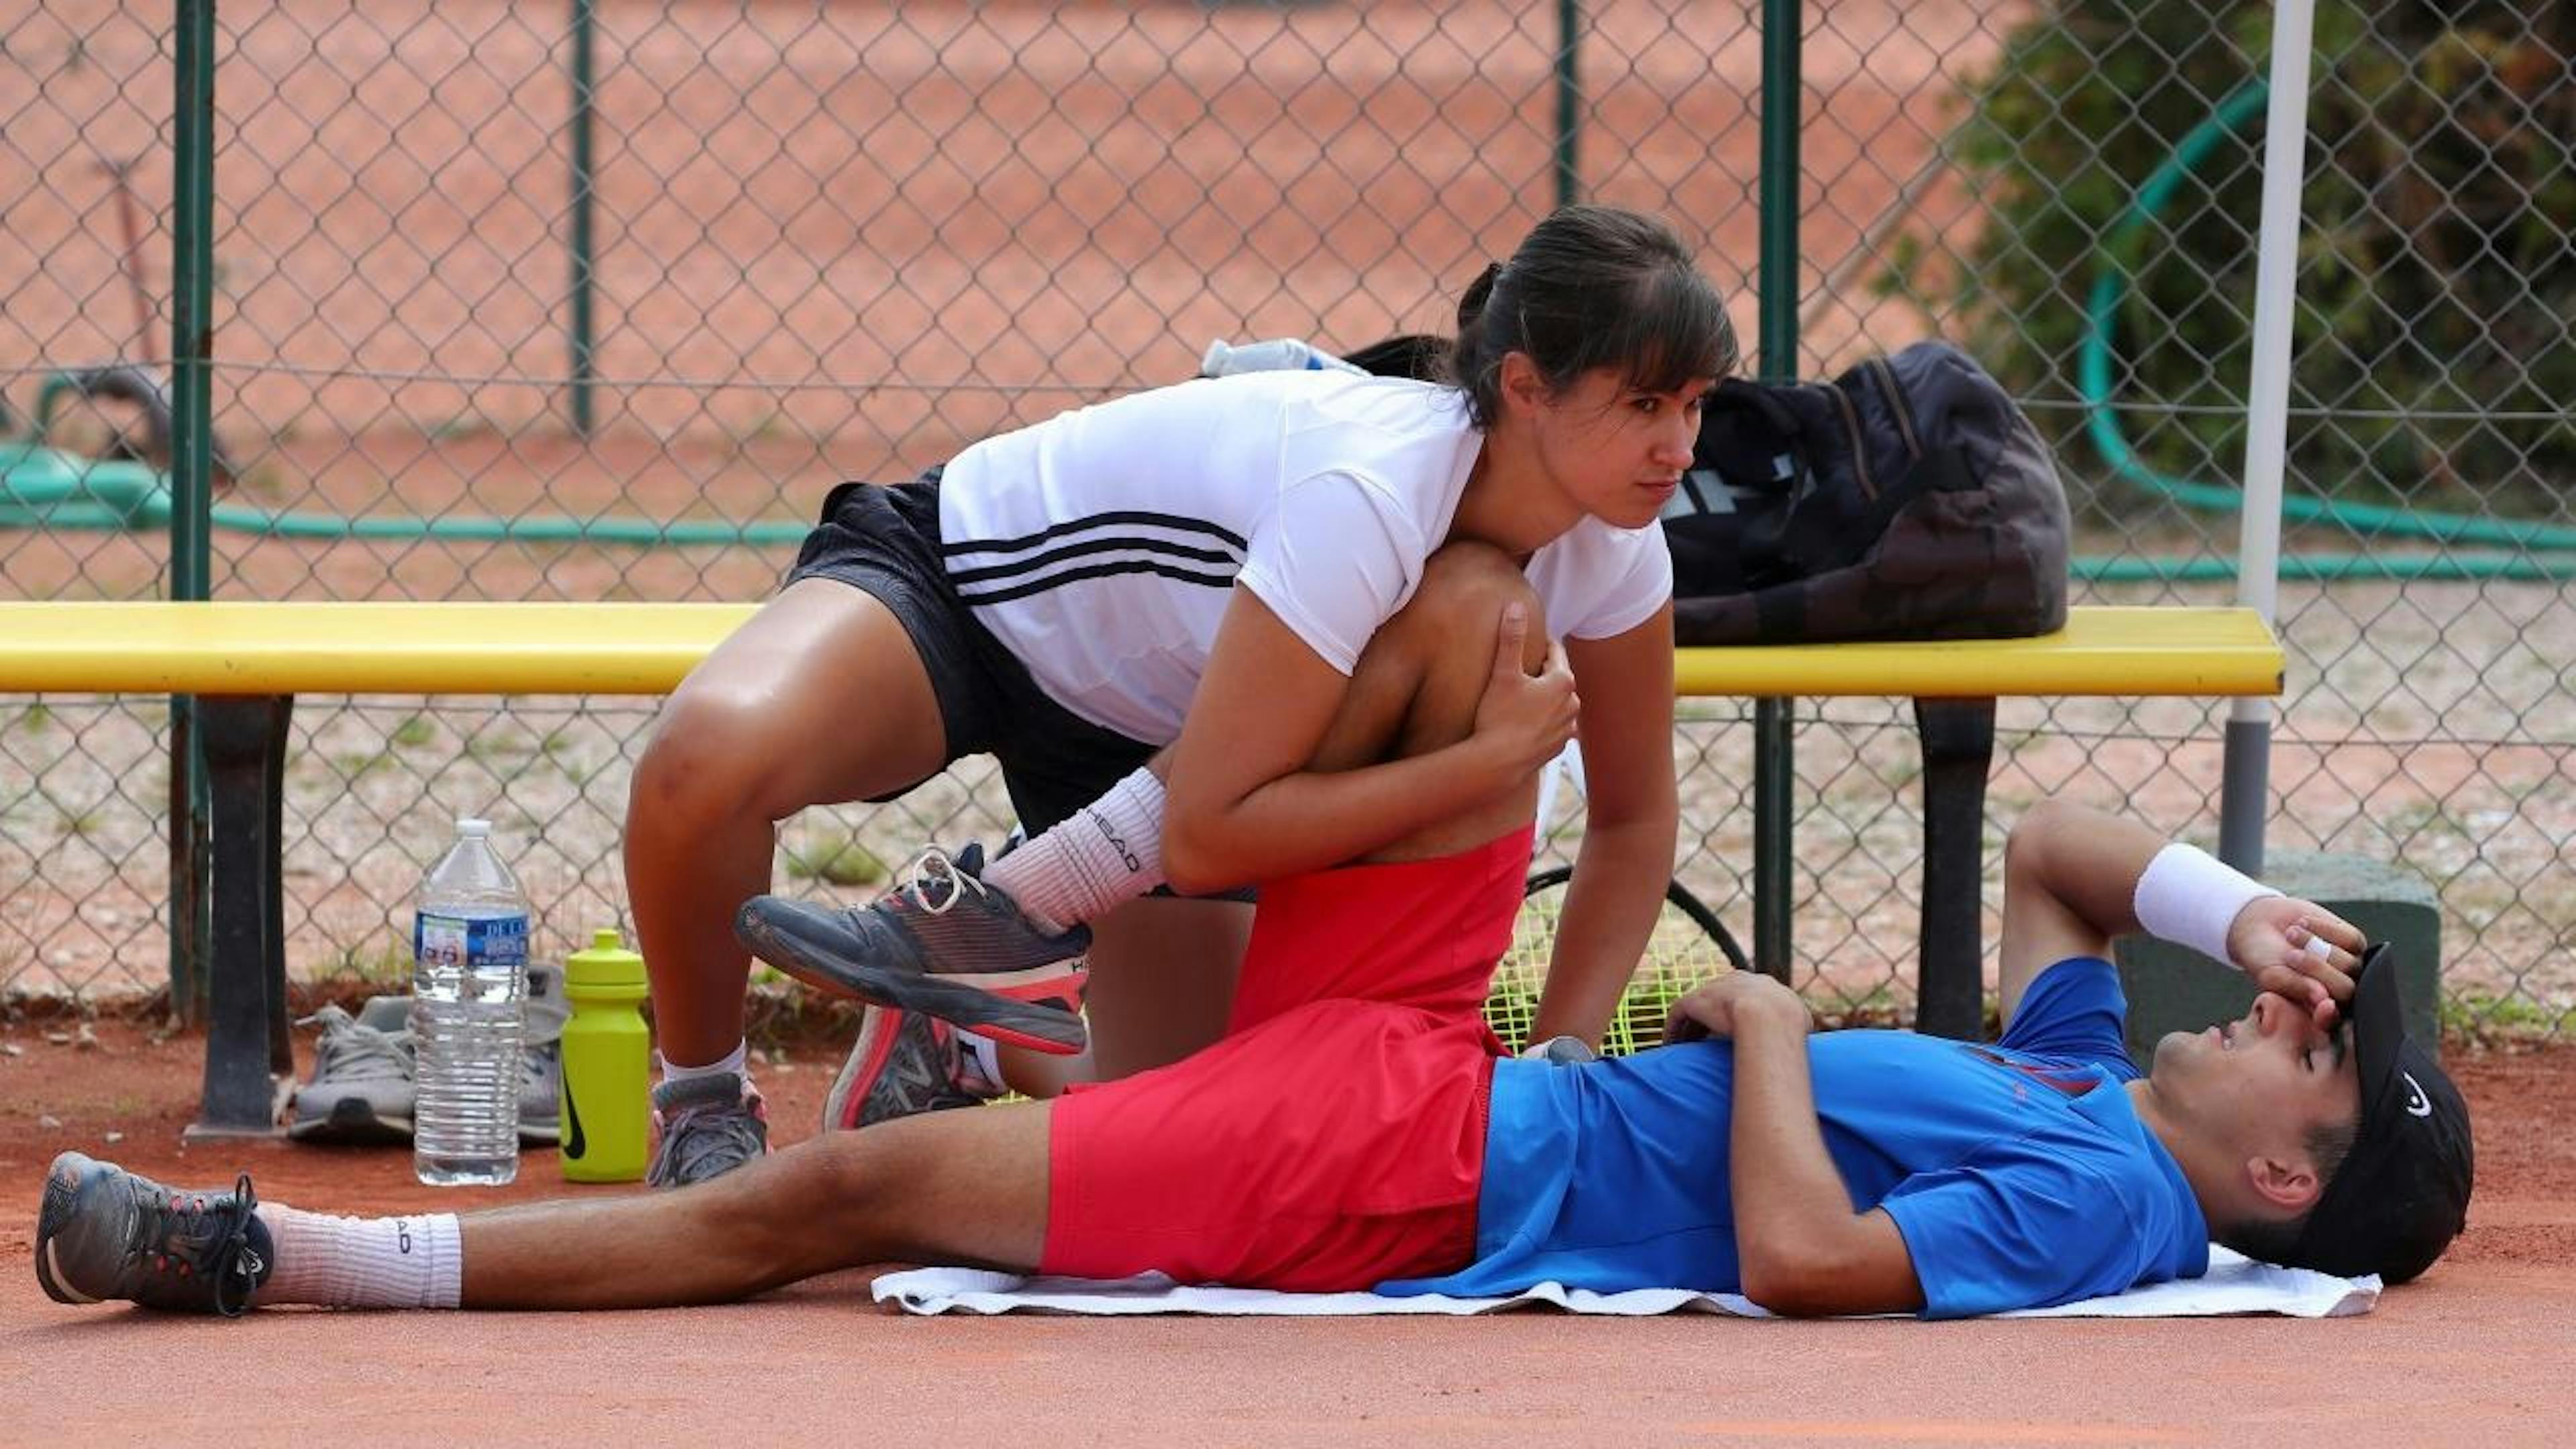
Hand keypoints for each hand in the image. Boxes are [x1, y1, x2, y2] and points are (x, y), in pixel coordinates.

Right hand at [1470, 602, 1578, 778]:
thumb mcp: (1503, 673)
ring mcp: (1567, 728)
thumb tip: (1515, 605)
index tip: (1524, 641)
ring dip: (1542, 698)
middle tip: (1519, 669)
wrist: (1498, 763)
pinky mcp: (1559, 747)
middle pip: (1556, 678)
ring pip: (1556, 703)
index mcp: (1563, 681)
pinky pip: (1552, 725)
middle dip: (1540, 672)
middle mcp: (1572, 704)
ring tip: (1520, 698)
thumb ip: (1511, 638)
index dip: (1538, 644)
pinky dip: (1540, 721)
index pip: (1554, 652)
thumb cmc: (1499, 717)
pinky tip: (1522, 722)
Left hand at [1664, 971, 1811, 1043]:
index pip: (1747, 994)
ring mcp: (1716, 988)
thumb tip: (1805, 1039)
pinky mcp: (1695, 1000)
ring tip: (1685, 1047)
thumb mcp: (1803, 1024)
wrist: (1770, 1017)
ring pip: (1698, 1006)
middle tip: (1708, 1040)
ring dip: (1690, 1026)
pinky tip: (1670, 1045)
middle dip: (1715, 1016)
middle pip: (1720, 997)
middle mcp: (1737, 980)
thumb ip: (1800, 1027)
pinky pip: (1680, 1013)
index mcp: (1763, 984)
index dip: (1741, 1013)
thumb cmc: (1790, 1026)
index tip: (1738, 1032)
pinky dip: (1674, 1028)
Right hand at [2226, 895, 2365, 1028]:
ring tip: (2291, 935)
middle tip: (2290, 956)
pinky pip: (2351, 939)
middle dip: (2317, 970)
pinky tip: (2304, 924)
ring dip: (2316, 946)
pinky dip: (2324, 929)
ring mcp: (2349, 967)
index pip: (2332, 1020)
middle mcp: (2337, 991)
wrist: (2261, 923)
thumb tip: (2322, 998)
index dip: (2328, 1014)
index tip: (2322, 1004)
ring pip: (2350, 964)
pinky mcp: (2354, 942)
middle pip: (2345, 990)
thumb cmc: (2265, 956)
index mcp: (2316, 1008)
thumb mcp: (2271, 976)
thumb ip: (2295, 987)